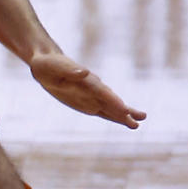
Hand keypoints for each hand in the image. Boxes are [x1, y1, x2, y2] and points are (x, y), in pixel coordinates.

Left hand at [29, 51, 145, 128]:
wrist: (46, 64)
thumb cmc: (48, 65)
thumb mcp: (54, 67)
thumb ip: (68, 70)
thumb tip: (85, 72)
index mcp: (84, 80)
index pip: (100, 91)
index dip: (112, 100)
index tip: (124, 109)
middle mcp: (91, 88)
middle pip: (110, 100)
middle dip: (123, 110)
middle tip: (141, 118)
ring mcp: (90, 96)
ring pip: (109, 107)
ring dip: (122, 115)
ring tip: (138, 123)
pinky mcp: (86, 102)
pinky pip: (101, 110)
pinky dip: (112, 115)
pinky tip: (124, 120)